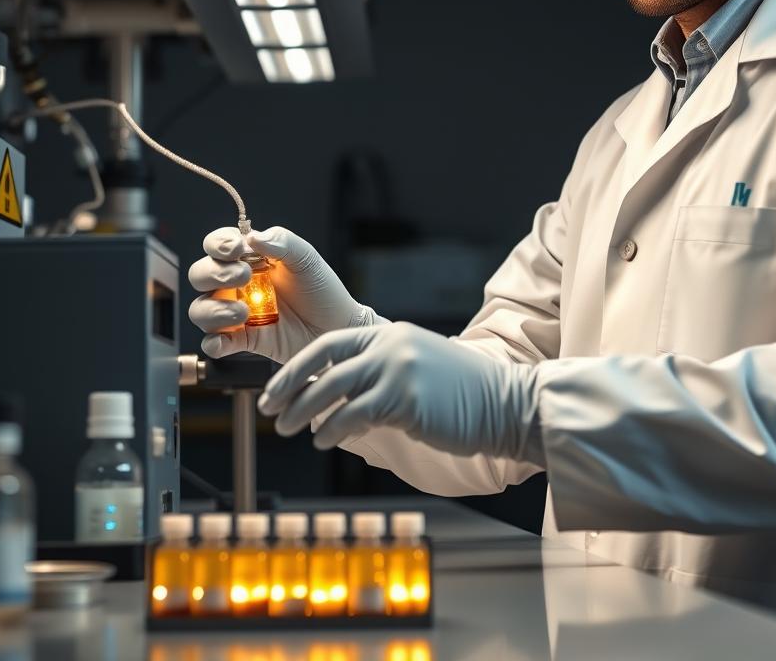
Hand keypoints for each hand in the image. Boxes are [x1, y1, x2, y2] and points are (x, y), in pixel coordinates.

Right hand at [187, 226, 379, 363]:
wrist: (336, 325)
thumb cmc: (322, 289)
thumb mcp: (306, 258)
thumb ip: (282, 241)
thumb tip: (252, 236)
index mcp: (249, 258)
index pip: (217, 244)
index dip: (218, 244)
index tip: (236, 249)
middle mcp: (236, 284)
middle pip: (200, 274)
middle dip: (215, 273)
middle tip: (244, 276)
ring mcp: (235, 311)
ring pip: (200, 309)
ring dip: (214, 309)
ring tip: (243, 312)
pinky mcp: (241, 339)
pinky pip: (212, 343)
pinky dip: (213, 342)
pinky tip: (227, 339)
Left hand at [256, 322, 540, 458]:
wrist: (506, 403)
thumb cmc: (461, 395)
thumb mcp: (417, 367)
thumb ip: (379, 372)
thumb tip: (331, 397)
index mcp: (391, 333)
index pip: (330, 343)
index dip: (297, 366)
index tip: (275, 386)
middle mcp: (391, 345)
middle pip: (323, 363)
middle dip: (289, 387)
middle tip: (269, 409)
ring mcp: (398, 369)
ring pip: (332, 389)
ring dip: (303, 411)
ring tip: (288, 429)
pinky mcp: (406, 399)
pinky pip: (353, 415)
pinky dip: (332, 430)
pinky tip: (324, 441)